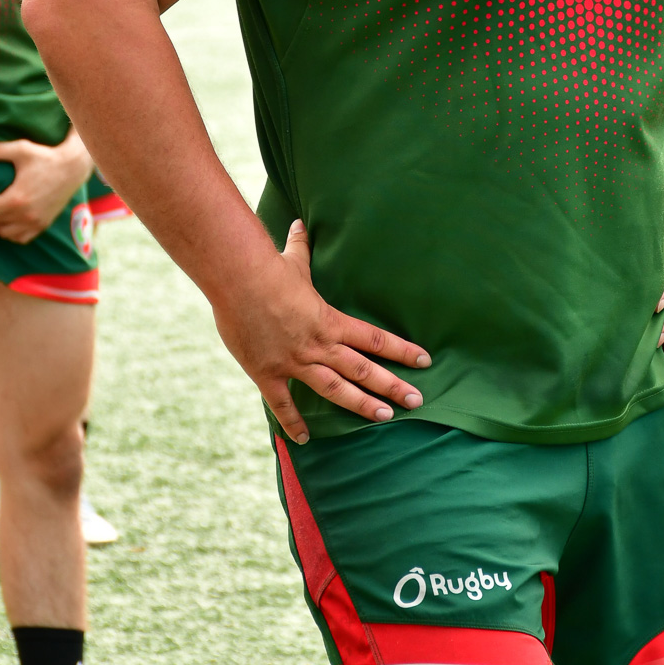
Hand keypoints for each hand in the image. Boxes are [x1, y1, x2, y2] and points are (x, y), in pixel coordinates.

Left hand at [0, 132, 91, 242]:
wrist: (73, 168)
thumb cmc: (46, 157)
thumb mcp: (22, 149)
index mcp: (16, 199)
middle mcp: (25, 215)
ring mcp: (35, 222)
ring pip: (5, 234)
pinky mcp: (44, 224)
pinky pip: (21, 238)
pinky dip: (12, 233)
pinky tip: (11, 222)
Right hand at [210, 220, 430, 444]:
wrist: (239, 281)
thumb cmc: (268, 270)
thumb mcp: (292, 260)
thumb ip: (300, 247)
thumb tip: (299, 224)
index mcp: (331, 321)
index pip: (376, 339)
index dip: (402, 351)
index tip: (424, 361)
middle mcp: (319, 345)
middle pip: (364, 369)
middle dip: (392, 386)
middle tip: (417, 402)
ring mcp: (295, 362)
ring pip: (335, 390)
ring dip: (361, 405)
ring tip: (383, 418)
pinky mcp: (268, 373)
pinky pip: (283, 404)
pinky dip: (293, 424)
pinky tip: (304, 441)